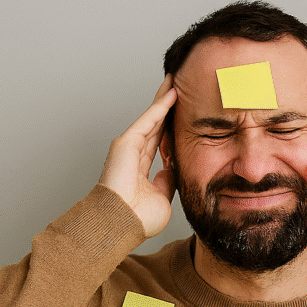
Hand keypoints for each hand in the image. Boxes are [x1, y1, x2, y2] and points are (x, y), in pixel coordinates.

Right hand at [98, 74, 177, 237]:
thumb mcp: (162, 196)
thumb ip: (169, 179)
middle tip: (181, 88)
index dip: (172, 128)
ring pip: (152, 118)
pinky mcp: (127, 142)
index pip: (161, 142)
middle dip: (168, 107)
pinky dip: (161, 106)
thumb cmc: (137, 219)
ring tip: (177, 82)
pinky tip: (172, 92)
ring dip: (164, 99)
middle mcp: (134, 153)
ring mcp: (129, 146)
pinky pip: (148, 120)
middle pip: (156, 124)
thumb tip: (177, 167)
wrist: (121, 224)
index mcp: (141, 167)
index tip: (186, 116)